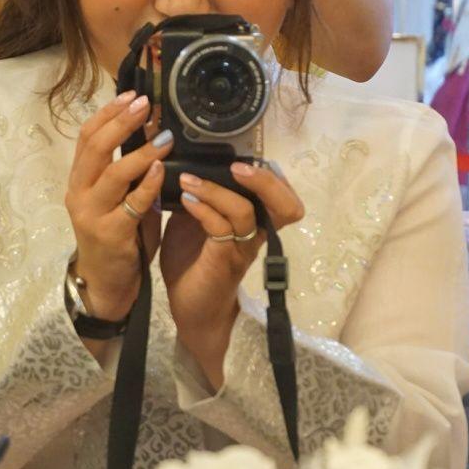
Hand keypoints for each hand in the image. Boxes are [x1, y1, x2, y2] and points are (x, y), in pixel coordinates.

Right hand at [64, 91, 168, 322]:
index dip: (108, 113)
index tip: (132, 94)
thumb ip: (127, 168)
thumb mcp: (116, 196)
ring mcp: (91, 214)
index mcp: (79, 179)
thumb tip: (152, 128)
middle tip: (147, 104)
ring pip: (113, 173)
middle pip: (95, 148)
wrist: (106, 281)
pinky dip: (147, 184)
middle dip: (122, 122)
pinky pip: (131, 204)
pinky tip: (161, 169)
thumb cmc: (117, 233)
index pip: (86, 136)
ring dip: (141, 151)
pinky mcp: (110, 233)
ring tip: (165, 137)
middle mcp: (78, 193)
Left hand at [161, 161, 303, 384]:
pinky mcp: (222, 261)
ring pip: (246, 212)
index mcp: (254, 223)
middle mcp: (255, 235)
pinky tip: (185, 200)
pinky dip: (203, 208)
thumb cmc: (195, 265)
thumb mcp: (194, 223)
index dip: (274, 176)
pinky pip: (220, 228)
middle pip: (284, 205)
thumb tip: (184, 164)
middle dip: (265, 180)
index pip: (283, 197)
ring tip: (190, 180)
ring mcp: (241, 249)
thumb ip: (199, 198)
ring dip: (216, 189)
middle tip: (238, 166)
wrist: (190, 311)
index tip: (246, 158)